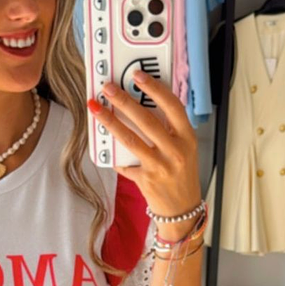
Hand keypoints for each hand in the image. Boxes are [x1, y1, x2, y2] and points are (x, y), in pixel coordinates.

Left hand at [89, 71, 200, 239]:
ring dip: (110, 122)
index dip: (155, 89)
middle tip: (108, 88)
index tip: (138, 76)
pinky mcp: (146, 180)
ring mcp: (161, 166)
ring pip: (131, 139)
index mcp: (187, 137)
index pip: (172, 106)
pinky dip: (114, 154)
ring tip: (96, 108)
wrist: (182, 209)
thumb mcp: (184, 148)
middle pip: (147, 120)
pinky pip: (124, 162)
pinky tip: (103, 145)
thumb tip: (139, 104)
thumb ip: (168, 129)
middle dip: (124, 101)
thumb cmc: (181, 174)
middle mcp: (176, 151)